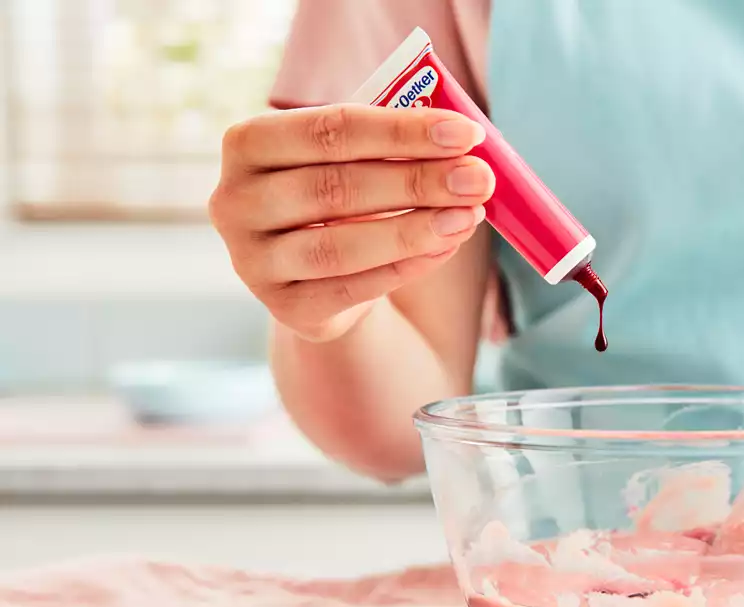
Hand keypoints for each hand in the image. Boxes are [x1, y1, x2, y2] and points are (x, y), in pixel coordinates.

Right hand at [209, 104, 493, 342]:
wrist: (314, 272)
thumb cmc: (339, 196)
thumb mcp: (352, 159)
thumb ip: (391, 145)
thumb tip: (463, 144)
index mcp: (248, 144)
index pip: (330, 130)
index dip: (402, 131)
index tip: (466, 133)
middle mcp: (234, 202)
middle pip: (336, 188)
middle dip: (418, 181)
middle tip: (479, 178)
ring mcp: (252, 262)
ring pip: (342, 247)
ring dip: (414, 229)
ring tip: (469, 216)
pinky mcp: (285, 308)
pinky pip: (354, 288)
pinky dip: (407, 267)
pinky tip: (446, 246)